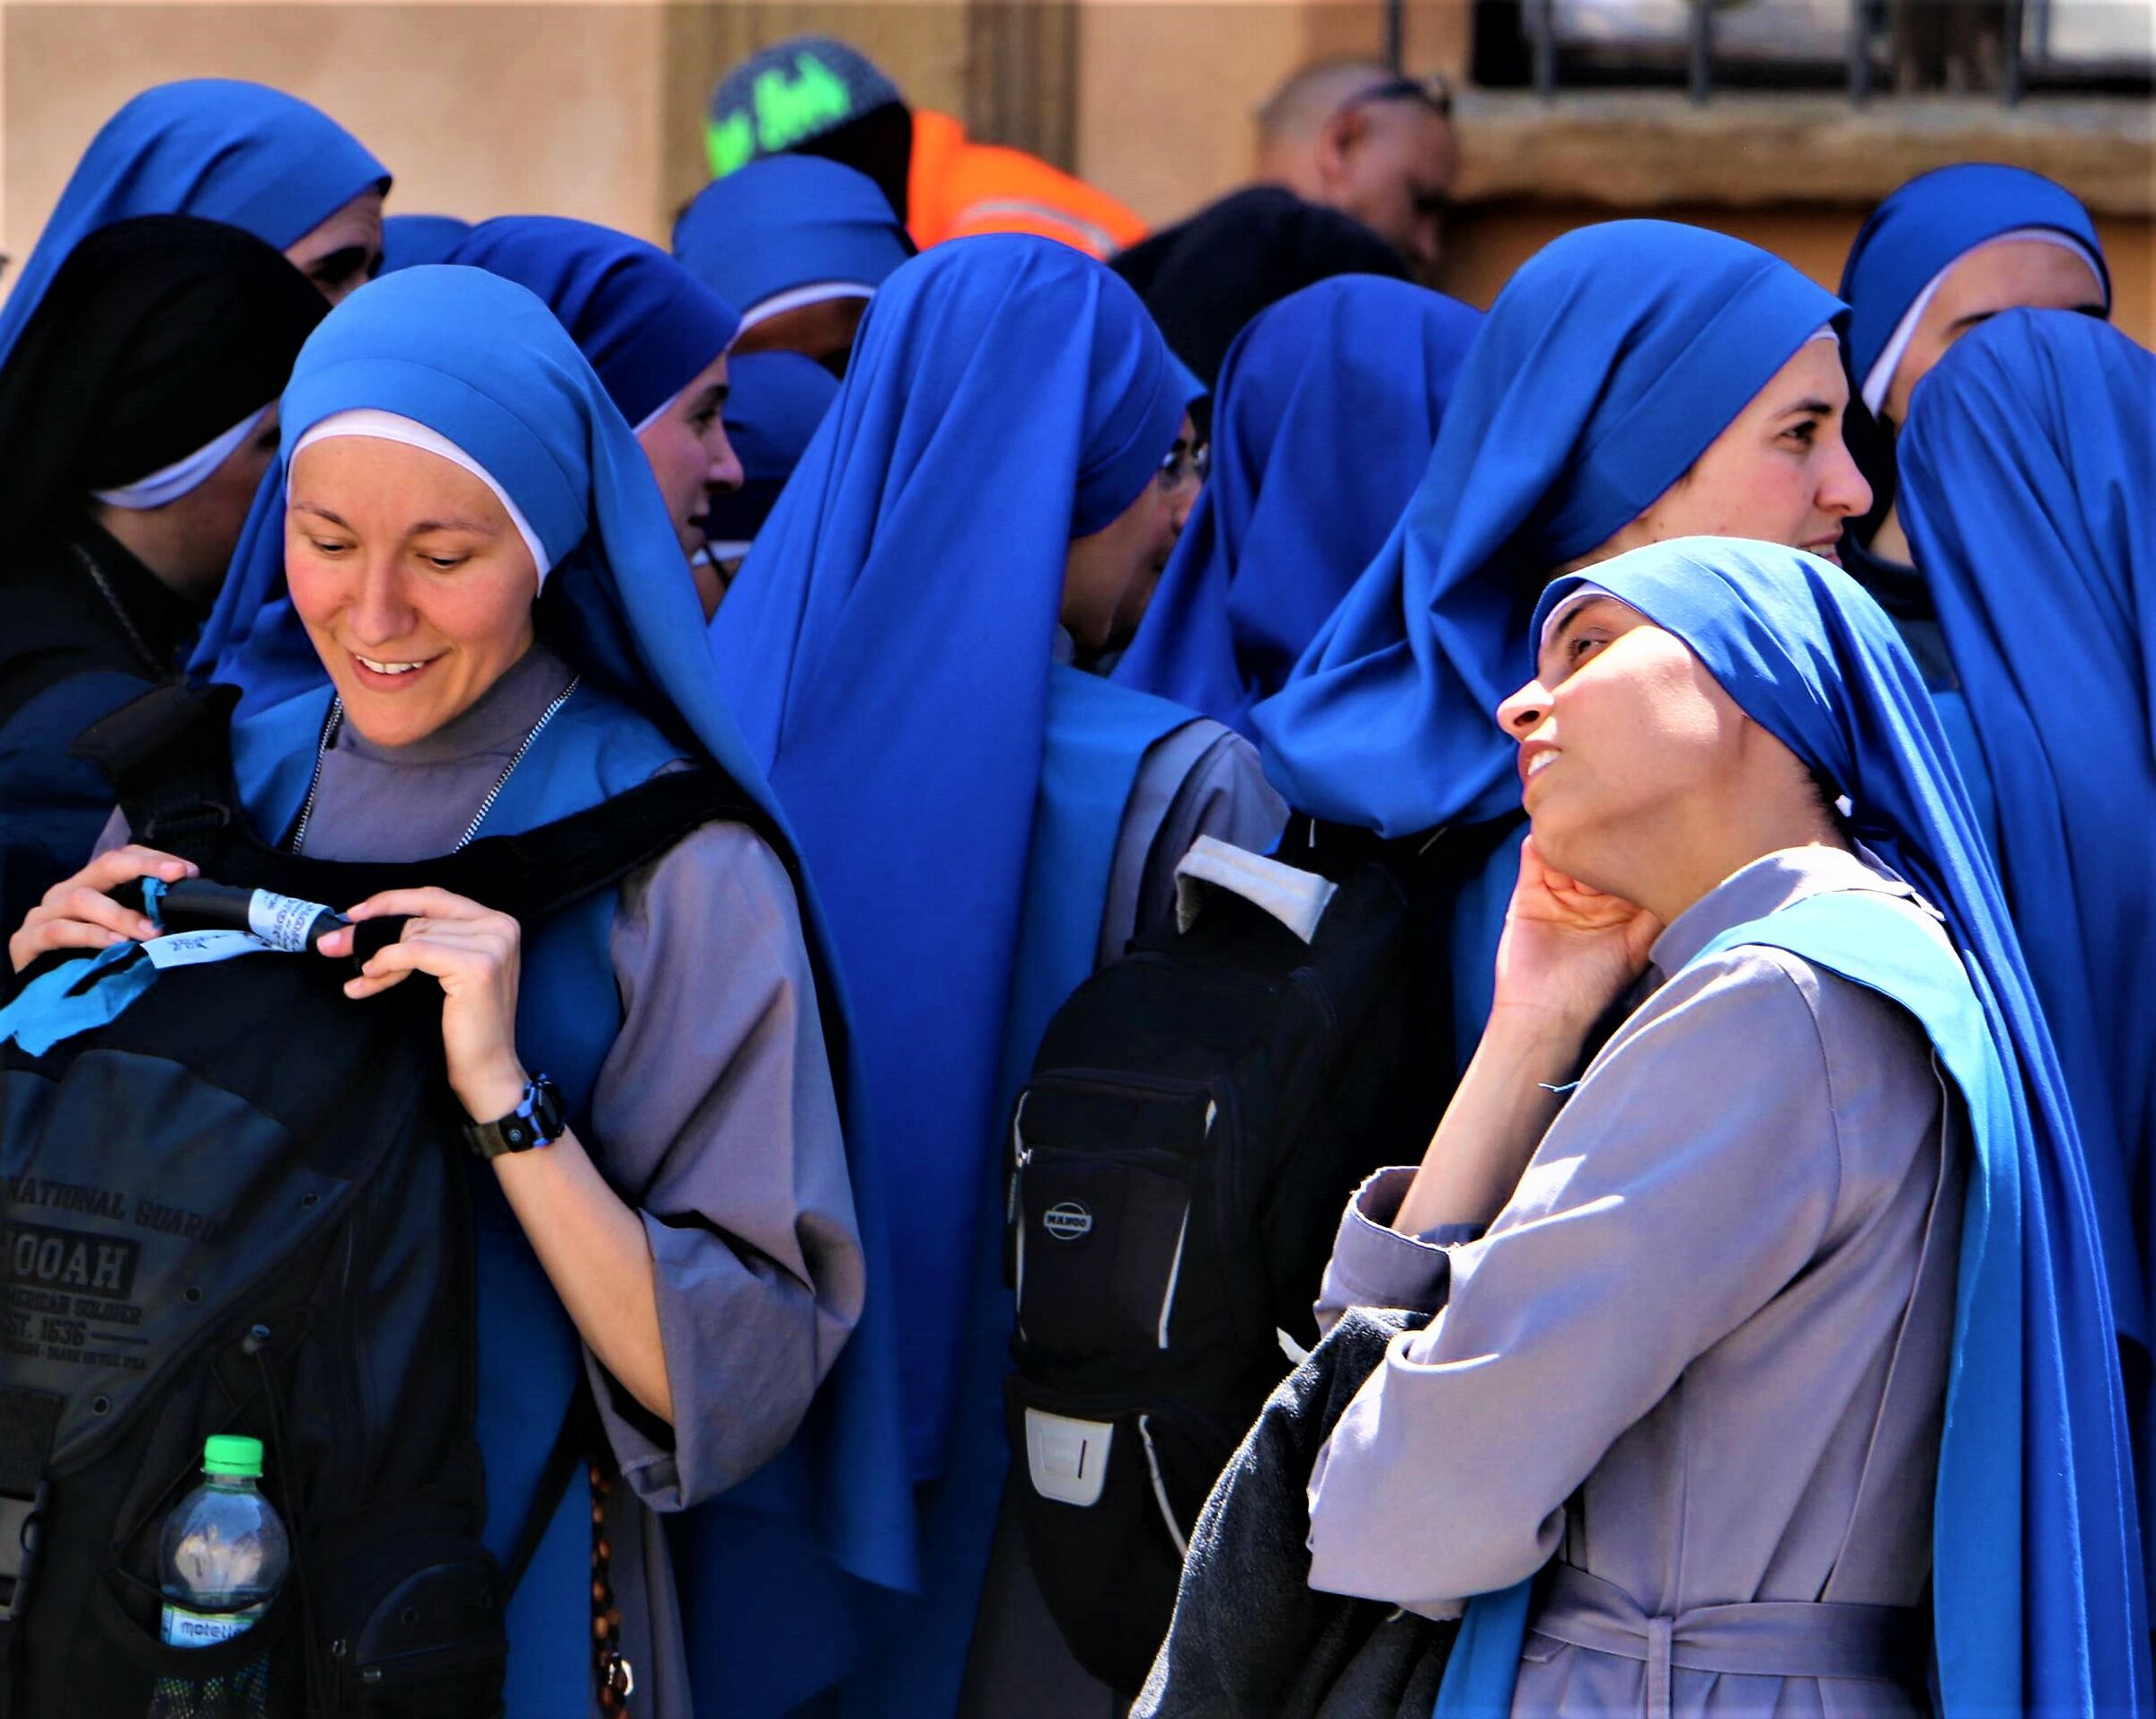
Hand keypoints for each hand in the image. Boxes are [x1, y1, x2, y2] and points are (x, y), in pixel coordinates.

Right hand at [10, 846, 198, 971]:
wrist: (42, 997)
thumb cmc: (88, 961)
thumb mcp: (120, 936)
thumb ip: (143, 920)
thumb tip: (189, 914)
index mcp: (89, 885)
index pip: (123, 858)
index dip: (155, 860)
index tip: (188, 871)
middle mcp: (65, 893)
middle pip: (105, 867)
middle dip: (143, 868)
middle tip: (175, 878)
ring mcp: (43, 915)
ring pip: (82, 900)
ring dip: (121, 915)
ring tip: (151, 931)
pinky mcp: (26, 941)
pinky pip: (60, 931)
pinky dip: (91, 936)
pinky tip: (115, 945)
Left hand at [317, 888, 526, 1120]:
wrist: (487, 1069)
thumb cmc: (466, 1026)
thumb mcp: (448, 971)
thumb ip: (427, 940)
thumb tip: (367, 921)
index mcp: (498, 923)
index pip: (435, 898)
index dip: (392, 901)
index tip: (355, 914)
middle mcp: (501, 927)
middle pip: (421, 916)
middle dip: (372, 931)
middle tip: (333, 944)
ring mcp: (492, 945)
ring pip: (414, 934)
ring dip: (377, 956)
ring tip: (361, 979)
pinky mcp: (476, 966)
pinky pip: (414, 951)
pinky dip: (387, 962)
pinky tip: (371, 976)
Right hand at [1488, 837, 1662, 1038]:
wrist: (1544, 1012)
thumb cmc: (1597, 986)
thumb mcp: (1637, 945)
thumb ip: (1655, 910)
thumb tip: (1679, 870)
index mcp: (1622, 909)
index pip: (1630, 866)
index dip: (1636, 846)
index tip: (1642, 824)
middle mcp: (1593, 897)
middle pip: (1599, 853)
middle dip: (1604, 836)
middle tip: (1606, 821)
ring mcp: (1561, 893)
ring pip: (1568, 852)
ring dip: (1573, 838)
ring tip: (1578, 825)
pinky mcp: (1529, 893)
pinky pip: (1533, 860)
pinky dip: (1538, 845)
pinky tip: (1548, 837)